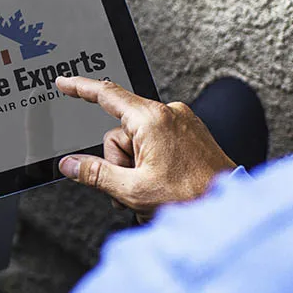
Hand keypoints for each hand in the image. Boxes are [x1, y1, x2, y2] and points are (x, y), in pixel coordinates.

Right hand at [54, 76, 235, 222]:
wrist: (229, 210)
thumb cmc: (192, 198)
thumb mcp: (133, 190)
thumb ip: (95, 174)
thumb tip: (69, 164)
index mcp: (152, 120)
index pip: (106, 95)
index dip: (80, 87)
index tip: (63, 82)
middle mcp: (169, 114)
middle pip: (119, 132)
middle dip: (119, 162)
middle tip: (131, 188)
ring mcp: (182, 122)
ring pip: (137, 140)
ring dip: (135, 167)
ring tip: (150, 191)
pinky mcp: (190, 132)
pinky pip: (156, 140)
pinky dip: (150, 161)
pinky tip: (161, 182)